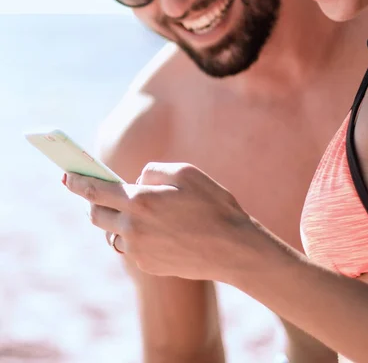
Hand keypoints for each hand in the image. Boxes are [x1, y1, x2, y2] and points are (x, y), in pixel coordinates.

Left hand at [64, 163, 251, 279]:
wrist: (232, 248)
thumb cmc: (213, 205)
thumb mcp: (186, 172)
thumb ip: (153, 171)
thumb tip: (136, 181)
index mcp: (141, 201)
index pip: (96, 190)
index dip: (77, 182)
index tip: (66, 176)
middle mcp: (133, 228)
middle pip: (96, 215)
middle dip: (93, 202)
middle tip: (98, 192)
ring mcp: (139, 250)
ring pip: (111, 233)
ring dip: (115, 220)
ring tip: (131, 211)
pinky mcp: (148, 265)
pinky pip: (129, 247)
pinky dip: (133, 235)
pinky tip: (153, 229)